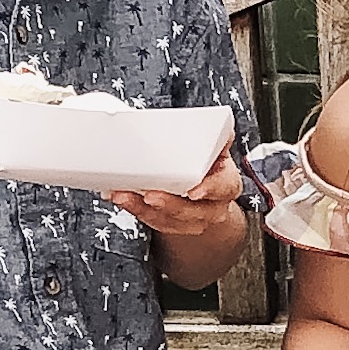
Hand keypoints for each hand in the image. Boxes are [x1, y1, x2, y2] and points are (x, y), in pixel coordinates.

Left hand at [107, 147, 244, 239]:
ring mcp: (193, 220)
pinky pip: (154, 221)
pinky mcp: (172, 224)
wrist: (207, 192)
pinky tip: (122, 198)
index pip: (224, 187)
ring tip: (124, 196)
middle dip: (170, 204)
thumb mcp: (215, 150)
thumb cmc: (209, 167)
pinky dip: (135, 210)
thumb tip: (220, 125)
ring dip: (144, 209)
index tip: (194, 191)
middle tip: (149, 196)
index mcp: (226, 184)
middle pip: (195, 211)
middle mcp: (213, 206)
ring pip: (171, 220)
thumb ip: (216, 139)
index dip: (210, 189)